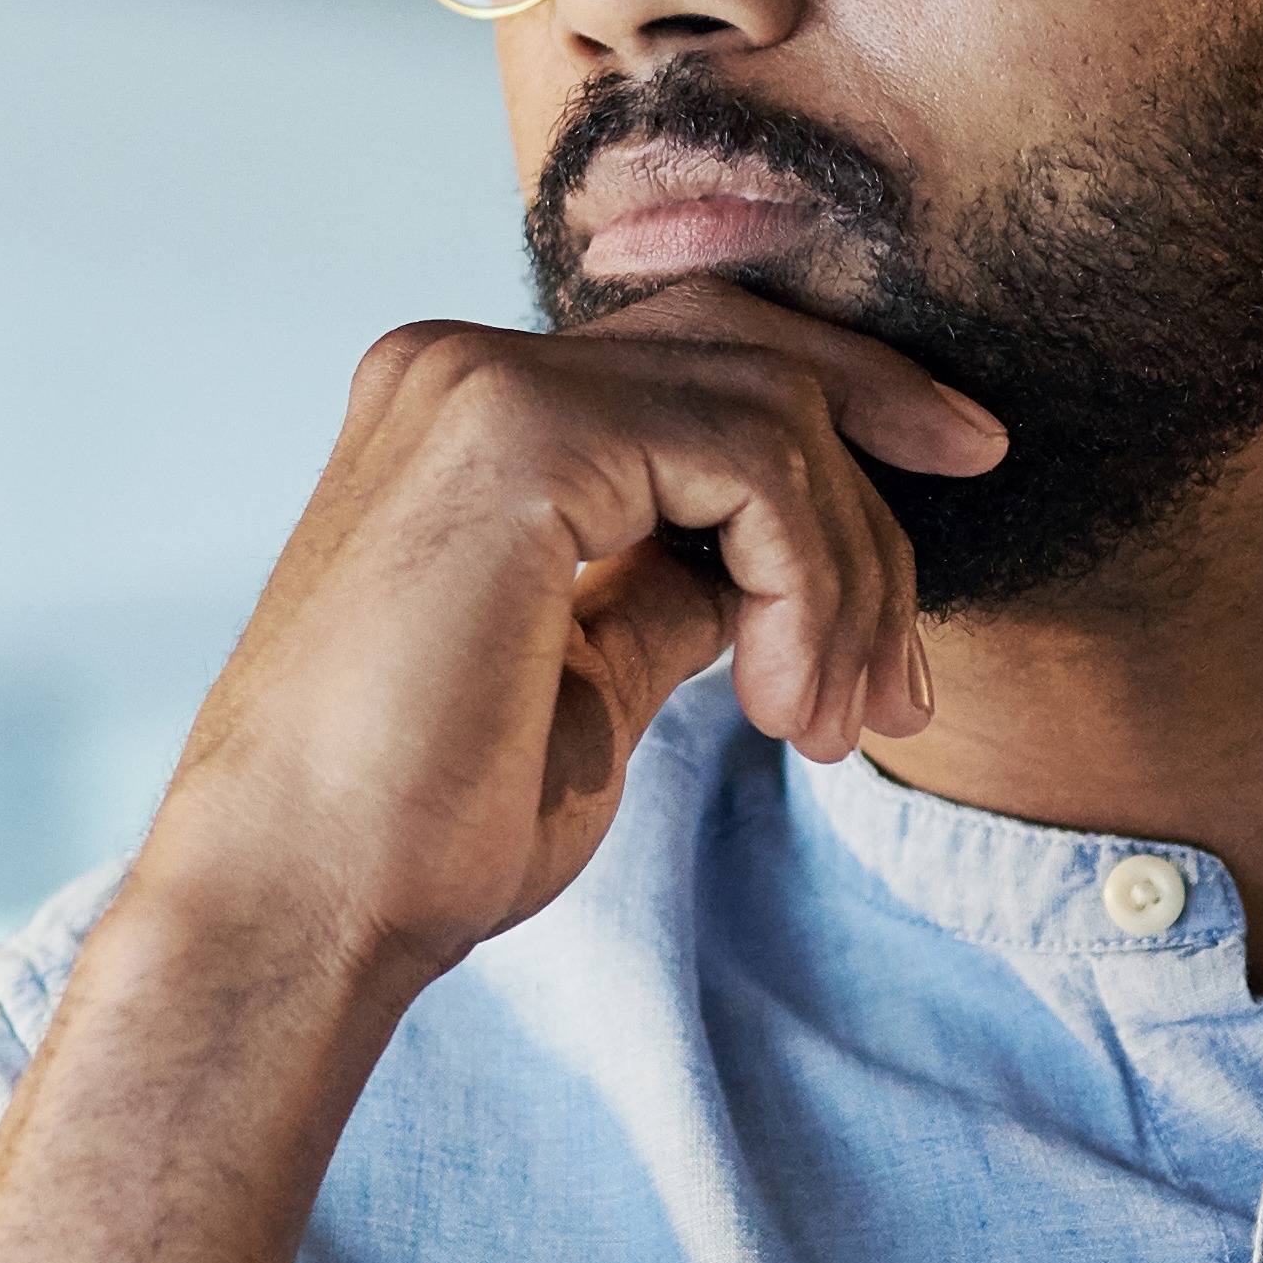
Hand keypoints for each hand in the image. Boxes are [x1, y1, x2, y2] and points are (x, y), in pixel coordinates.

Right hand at [120, 279, 1000, 990]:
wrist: (303, 908)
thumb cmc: (420, 829)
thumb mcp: (587, 680)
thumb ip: (667, 589)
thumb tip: (770, 571)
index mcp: (462, 412)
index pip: (698, 355)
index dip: (848, 408)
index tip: (959, 484)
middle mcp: (459, 366)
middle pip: (752, 355)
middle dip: (879, 491)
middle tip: (911, 680)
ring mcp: (481, 385)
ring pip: (774, 415)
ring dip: (844, 586)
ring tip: (823, 731)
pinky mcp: (518, 435)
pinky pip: (754, 464)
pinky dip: (809, 588)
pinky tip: (776, 708)